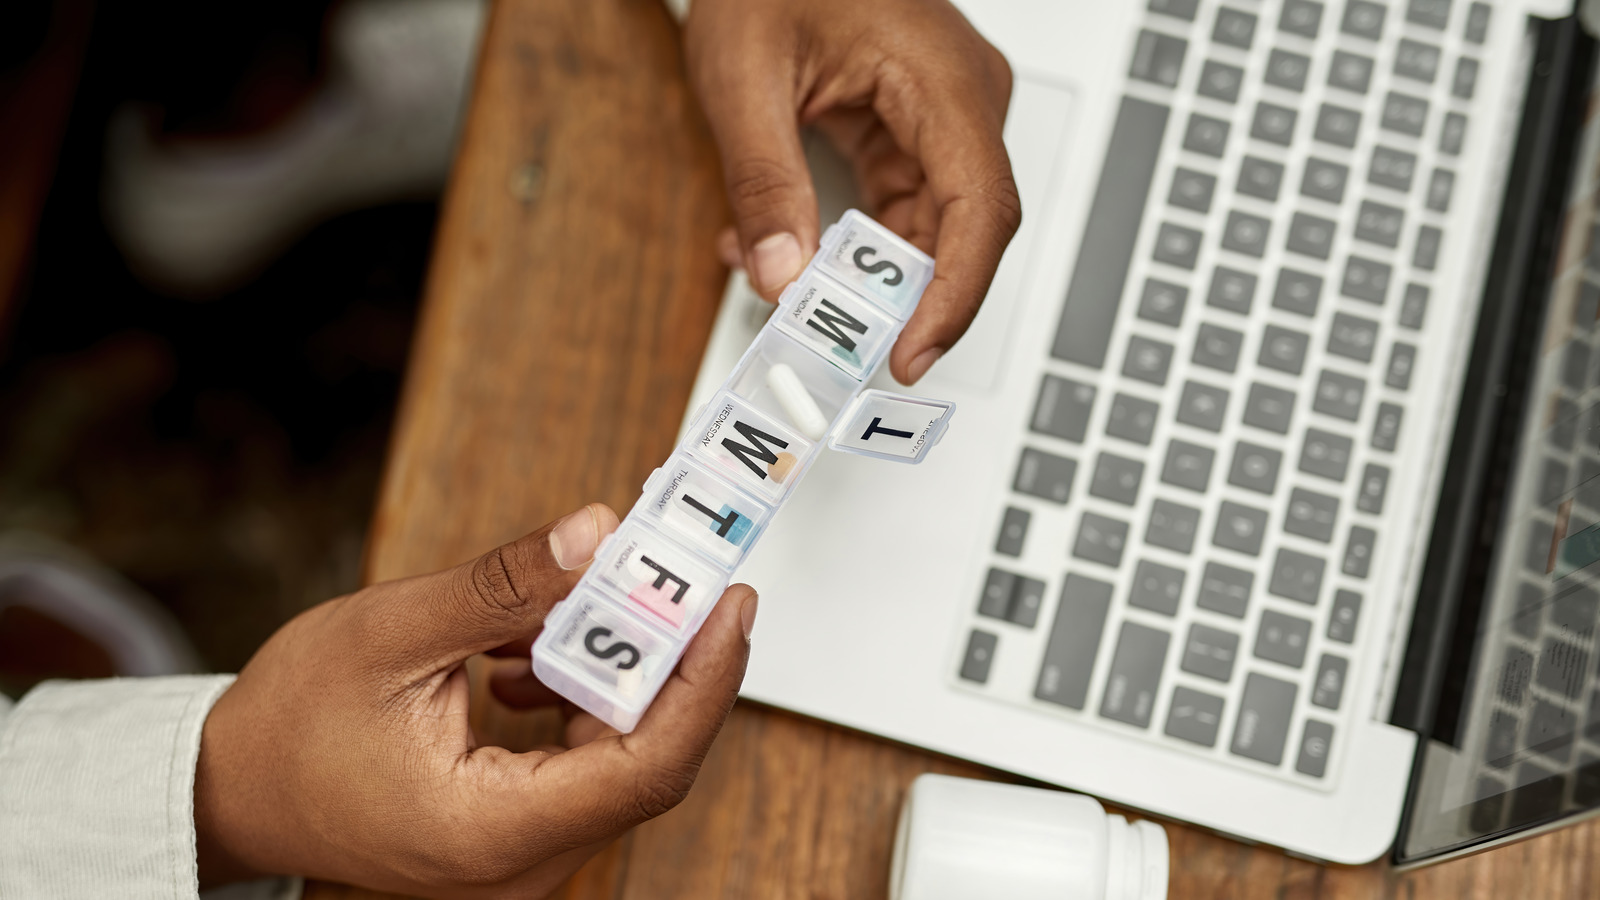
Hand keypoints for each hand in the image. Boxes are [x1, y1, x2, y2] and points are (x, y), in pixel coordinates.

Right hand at [194, 503, 757, 897]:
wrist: (228, 793)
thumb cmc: (288, 729)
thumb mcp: (390, 635)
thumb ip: (501, 587)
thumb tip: (597, 535)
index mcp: (493, 831)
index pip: (647, 764)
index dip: (704, 680)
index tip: (730, 603)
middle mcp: (521, 861)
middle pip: (647, 760)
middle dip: (671, 660)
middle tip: (681, 575)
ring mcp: (521, 854)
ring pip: (618, 756)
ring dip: (617, 670)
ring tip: (583, 598)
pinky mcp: (514, 829)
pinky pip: (582, 760)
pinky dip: (578, 694)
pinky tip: (528, 650)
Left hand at [686, 0, 1021, 384]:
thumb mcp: (745, 77)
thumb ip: (763, 183)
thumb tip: (782, 274)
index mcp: (945, 79)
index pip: (981, 210)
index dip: (954, 297)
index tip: (911, 352)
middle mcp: (963, 101)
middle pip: (959, 232)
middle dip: (893, 297)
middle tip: (829, 336)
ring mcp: (942, 119)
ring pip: (924, 231)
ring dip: (856, 272)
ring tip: (782, 278)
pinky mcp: (912, 132)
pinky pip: (896, 209)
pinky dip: (844, 241)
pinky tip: (786, 243)